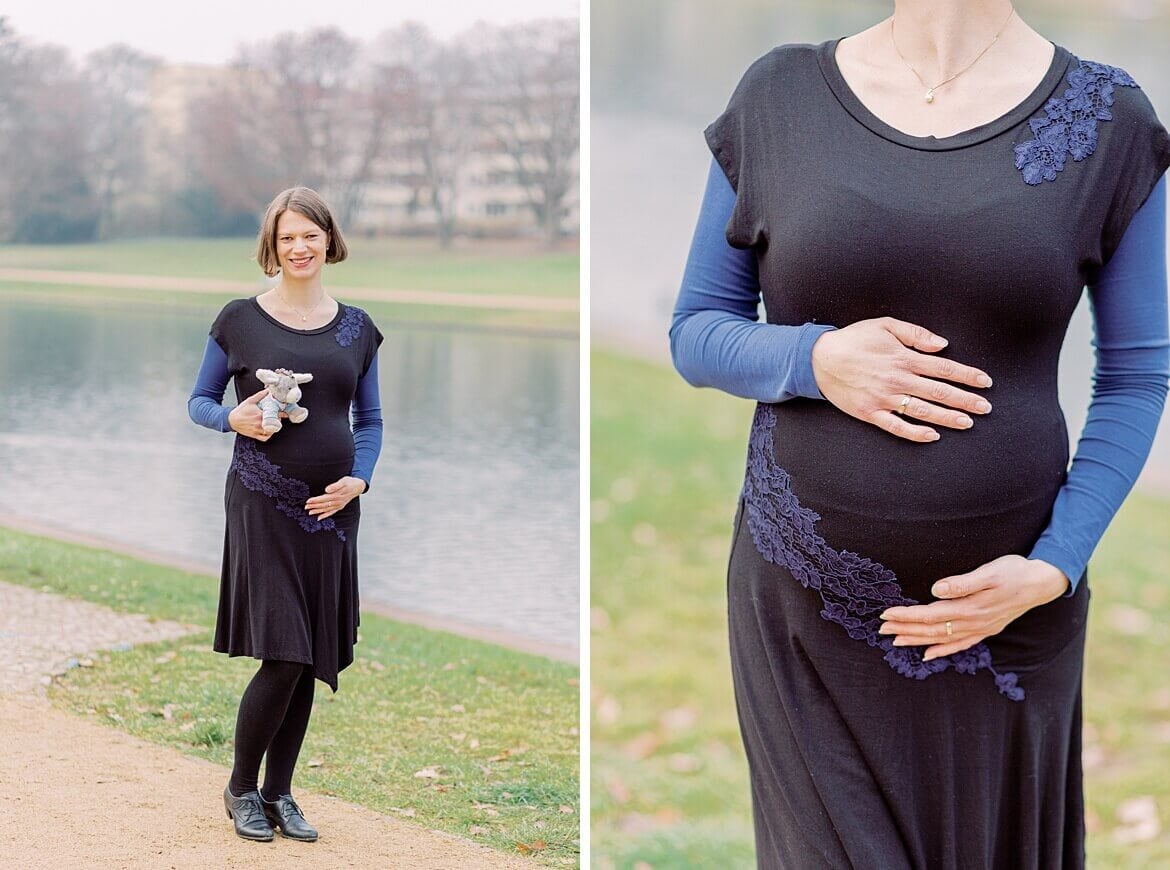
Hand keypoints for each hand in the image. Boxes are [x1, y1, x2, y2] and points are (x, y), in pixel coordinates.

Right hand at [227, 389, 285, 440]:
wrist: (231, 420)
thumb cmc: (240, 411)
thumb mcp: (250, 401)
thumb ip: (260, 395)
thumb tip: (268, 391)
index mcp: (260, 414)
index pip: (276, 415)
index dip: (282, 413)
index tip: (285, 412)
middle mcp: (260, 423)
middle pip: (275, 423)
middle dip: (278, 419)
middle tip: (278, 416)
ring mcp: (258, 430)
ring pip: (272, 431)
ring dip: (274, 427)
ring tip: (274, 423)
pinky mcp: (255, 435)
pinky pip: (266, 438)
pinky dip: (269, 435)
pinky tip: (269, 430)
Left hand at [305, 476, 366, 520]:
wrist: (358, 486)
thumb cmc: (350, 482)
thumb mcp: (343, 481)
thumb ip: (335, 486)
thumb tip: (327, 490)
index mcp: (337, 495)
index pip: (324, 498)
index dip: (315, 500)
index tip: (308, 501)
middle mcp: (338, 502)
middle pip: (324, 505)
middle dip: (314, 506)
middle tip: (306, 507)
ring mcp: (339, 505)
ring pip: (326, 509)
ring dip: (318, 511)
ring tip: (310, 512)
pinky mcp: (340, 506)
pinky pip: (331, 512)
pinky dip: (325, 515)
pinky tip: (319, 518)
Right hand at [811, 317, 994, 442]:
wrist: (819, 359)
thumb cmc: (854, 339)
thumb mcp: (885, 325)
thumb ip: (915, 334)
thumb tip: (941, 345)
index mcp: (904, 358)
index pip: (944, 368)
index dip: (967, 376)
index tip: (985, 382)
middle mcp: (898, 380)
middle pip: (939, 392)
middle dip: (965, 400)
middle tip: (986, 407)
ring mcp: (884, 398)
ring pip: (923, 411)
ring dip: (948, 417)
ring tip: (968, 422)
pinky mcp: (870, 412)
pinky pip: (896, 426)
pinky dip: (916, 432)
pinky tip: (933, 436)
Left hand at [878, 555, 1069, 660]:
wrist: (1042, 582)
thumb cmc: (1014, 572)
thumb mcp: (989, 572)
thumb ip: (962, 583)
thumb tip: (936, 590)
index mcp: (971, 608)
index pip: (930, 614)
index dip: (906, 615)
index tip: (886, 614)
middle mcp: (974, 622)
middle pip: (932, 629)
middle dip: (905, 629)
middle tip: (881, 629)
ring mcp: (981, 628)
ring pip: (943, 638)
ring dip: (918, 639)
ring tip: (896, 640)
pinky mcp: (987, 629)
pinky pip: (961, 644)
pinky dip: (943, 650)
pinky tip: (928, 654)